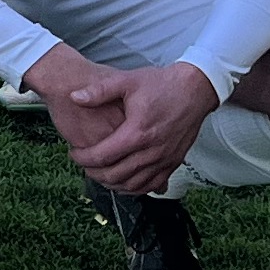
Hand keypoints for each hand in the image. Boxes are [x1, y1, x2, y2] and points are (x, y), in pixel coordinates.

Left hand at [34, 46, 216, 196]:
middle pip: (115, 175)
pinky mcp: (174, 163)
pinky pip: (151, 186)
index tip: (73, 153)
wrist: (195, 89)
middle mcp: (152, 151)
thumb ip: (99, 91)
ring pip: (133, 185)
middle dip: (94, 173)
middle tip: (83, 164)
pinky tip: (123, 181)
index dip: (83, 158)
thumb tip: (74, 97)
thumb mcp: (127, 81)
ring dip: (112, 183)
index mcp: (137, 132)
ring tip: (99, 173)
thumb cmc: (161, 84)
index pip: (102, 156)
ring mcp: (165, 160)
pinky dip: (134, 188)